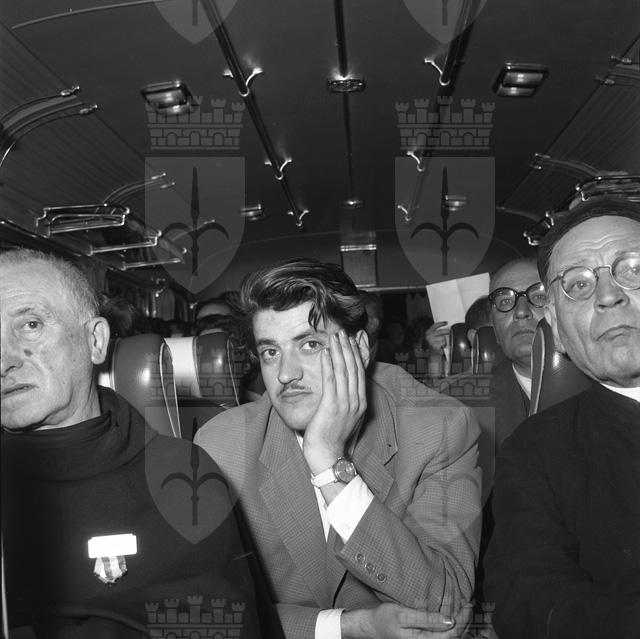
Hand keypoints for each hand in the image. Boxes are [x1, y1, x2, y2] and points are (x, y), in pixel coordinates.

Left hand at [302, 329, 366, 473]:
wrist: (328, 454)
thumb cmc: (333, 437)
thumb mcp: (347, 417)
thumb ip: (349, 401)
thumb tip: (346, 388)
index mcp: (361, 403)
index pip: (360, 373)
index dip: (355, 355)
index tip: (351, 341)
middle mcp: (356, 401)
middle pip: (353, 368)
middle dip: (348, 348)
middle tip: (343, 332)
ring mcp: (345, 403)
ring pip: (343, 371)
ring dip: (338, 352)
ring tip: (334, 337)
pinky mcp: (331, 406)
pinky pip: (330, 380)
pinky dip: (328, 364)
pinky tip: (325, 353)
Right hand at [341, 602, 472, 638]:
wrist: (371, 626)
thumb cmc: (384, 618)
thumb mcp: (403, 615)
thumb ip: (426, 618)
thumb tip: (450, 620)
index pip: (451, 634)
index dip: (463, 620)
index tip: (468, 604)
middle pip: (453, 637)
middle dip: (465, 621)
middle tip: (470, 603)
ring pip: (449, 637)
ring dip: (460, 623)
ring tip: (465, 608)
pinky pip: (442, 634)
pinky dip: (451, 625)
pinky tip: (452, 614)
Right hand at [425, 321, 448, 352]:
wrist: (433, 355)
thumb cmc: (435, 346)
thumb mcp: (434, 337)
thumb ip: (437, 332)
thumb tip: (446, 328)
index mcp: (428, 333)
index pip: (434, 326)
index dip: (441, 323)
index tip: (446, 322)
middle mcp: (428, 336)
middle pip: (440, 331)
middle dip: (446, 331)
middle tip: (450, 331)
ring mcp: (431, 341)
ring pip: (443, 337)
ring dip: (444, 340)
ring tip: (442, 343)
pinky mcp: (434, 345)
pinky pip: (443, 342)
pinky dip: (444, 344)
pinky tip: (442, 346)